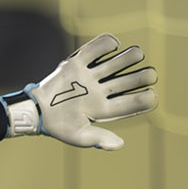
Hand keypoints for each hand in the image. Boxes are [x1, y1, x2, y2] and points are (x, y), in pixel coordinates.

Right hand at [0, 34, 156, 150]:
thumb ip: (98, 139)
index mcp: (104, 109)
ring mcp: (90, 77)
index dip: (145, 99)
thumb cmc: (59, 127)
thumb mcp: (78, 136)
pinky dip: (106, 44)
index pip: (131, 104)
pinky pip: (95, 50)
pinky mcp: (77, 64)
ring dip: (129, 58)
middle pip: (127, 81)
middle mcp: (100, 91)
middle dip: (141, 77)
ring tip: (137, 55)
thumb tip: (119, 144)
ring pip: (115, 63)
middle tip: (150, 74)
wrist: (36, 112)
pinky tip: (114, 45)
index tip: (152, 95)